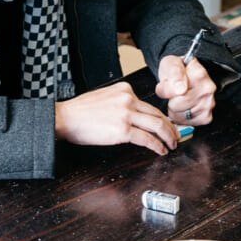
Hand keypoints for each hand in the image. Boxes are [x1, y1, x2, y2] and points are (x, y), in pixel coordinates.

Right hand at [55, 82, 176, 154]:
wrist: (64, 118)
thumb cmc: (79, 111)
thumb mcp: (104, 96)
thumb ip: (121, 102)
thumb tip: (135, 116)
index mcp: (125, 89)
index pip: (149, 105)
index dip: (162, 118)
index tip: (167, 126)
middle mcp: (128, 99)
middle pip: (157, 114)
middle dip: (170, 128)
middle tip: (176, 137)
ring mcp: (126, 114)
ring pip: (157, 125)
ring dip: (168, 137)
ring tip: (172, 145)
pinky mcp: (122, 130)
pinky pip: (147, 139)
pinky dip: (157, 146)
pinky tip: (160, 150)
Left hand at [155, 55, 216, 125]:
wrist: (185, 75)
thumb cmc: (177, 71)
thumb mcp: (170, 64)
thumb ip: (174, 73)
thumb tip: (180, 89)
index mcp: (200, 74)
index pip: (175, 90)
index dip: (165, 88)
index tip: (168, 82)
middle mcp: (208, 89)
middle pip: (177, 104)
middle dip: (170, 99)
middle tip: (174, 91)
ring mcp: (209, 104)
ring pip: (179, 115)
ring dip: (174, 109)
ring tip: (179, 98)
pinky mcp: (206, 117)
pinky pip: (185, 122)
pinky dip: (180, 117)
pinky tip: (184, 107)